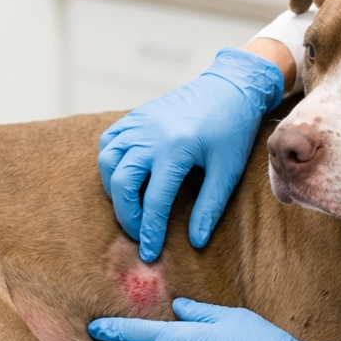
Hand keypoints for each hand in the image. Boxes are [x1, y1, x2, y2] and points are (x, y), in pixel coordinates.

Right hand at [97, 49, 283, 262]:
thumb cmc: (232, 130)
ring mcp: (140, 122)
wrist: (230, 87)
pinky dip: (109, 161)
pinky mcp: (136, 115)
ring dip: (113, 188)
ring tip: (130, 205)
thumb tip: (195, 241)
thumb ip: (209, 207)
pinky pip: (109, 140)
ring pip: (107, 160)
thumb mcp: (227, 171)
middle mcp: (150, 135)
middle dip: (126, 215)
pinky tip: (123, 175)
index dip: (150, 231)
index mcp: (176, 150)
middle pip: (121, 183)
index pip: (154, 201)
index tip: (150, 252)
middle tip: (138, 232)